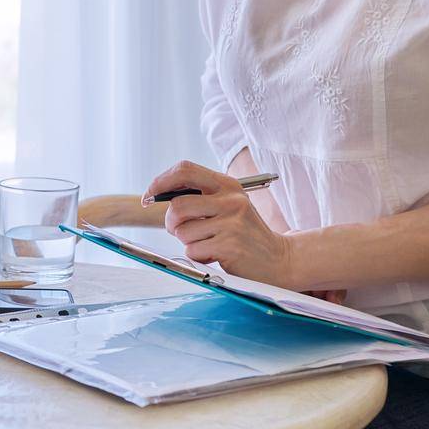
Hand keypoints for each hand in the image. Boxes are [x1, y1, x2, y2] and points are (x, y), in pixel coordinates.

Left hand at [144, 160, 296, 287]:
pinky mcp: (230, 246)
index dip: (161, 181)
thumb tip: (157, 194)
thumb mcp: (229, 205)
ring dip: (188, 242)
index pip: (185, 170)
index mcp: (227, 184)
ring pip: (183, 232)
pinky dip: (199, 256)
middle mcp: (231, 200)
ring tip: (208, 243)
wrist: (278, 259)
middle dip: (170, 222)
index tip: (150, 195)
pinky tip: (217, 254)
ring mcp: (231, 223)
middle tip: (178, 230)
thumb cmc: (245, 233)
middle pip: (177, 206)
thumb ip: (200, 197)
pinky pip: (193, 251)